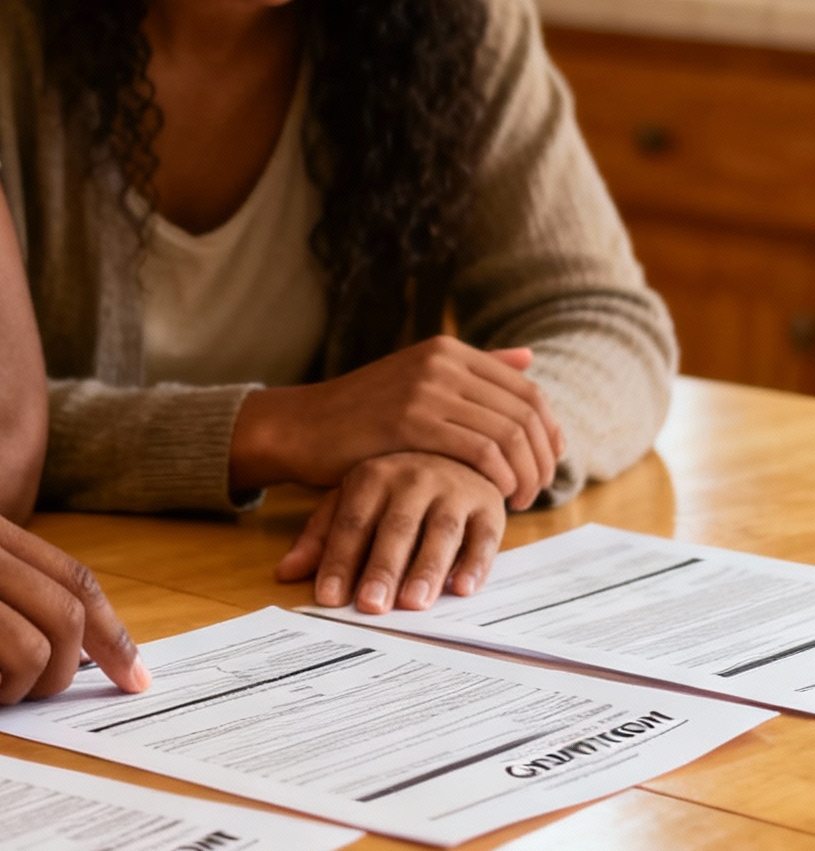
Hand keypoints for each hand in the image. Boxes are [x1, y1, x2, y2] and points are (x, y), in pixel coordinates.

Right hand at [230, 337, 562, 509]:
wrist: (301, 427)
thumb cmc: (361, 416)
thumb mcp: (419, 382)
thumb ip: (474, 370)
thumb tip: (528, 358)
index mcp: (449, 350)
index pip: (527, 391)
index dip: (548, 432)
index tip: (548, 464)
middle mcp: (443, 361)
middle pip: (524, 412)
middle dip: (541, 458)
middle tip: (537, 490)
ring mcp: (426, 388)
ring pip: (507, 433)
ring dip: (525, 473)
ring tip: (520, 499)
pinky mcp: (410, 420)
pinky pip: (479, 450)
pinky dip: (498, 477)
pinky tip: (496, 496)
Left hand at [275, 454, 505, 615]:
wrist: (456, 447)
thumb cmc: (396, 487)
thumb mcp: (353, 500)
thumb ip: (322, 536)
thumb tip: (285, 573)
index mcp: (373, 476)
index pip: (352, 523)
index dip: (339, 560)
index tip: (329, 598)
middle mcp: (414, 478)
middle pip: (396, 528)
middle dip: (383, 568)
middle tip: (371, 606)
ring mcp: (454, 489)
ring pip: (441, 531)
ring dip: (428, 568)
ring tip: (414, 603)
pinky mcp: (489, 504)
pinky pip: (485, 535)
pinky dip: (476, 563)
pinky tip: (463, 588)